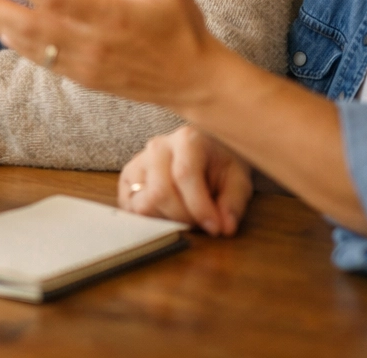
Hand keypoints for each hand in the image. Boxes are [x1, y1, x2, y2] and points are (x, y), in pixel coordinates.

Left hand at [0, 0, 220, 108]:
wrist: (195, 82)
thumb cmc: (184, 29)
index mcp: (112, 15)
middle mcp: (94, 43)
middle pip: (32, 24)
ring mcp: (87, 64)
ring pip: (32, 45)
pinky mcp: (86, 79)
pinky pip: (44, 62)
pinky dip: (20, 47)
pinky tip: (1, 32)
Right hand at [118, 126, 253, 236]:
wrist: (205, 152)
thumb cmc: (220, 166)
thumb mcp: (238, 181)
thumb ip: (233, 203)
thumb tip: (225, 228)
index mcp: (187, 139)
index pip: (184, 175)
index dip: (199, 207)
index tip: (216, 228)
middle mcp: (158, 146)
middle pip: (161, 192)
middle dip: (184, 218)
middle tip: (202, 225)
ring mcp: (139, 162)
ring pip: (143, 204)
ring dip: (167, 220)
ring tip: (187, 217)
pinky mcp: (128, 179)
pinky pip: (131, 208)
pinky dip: (151, 220)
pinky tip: (170, 215)